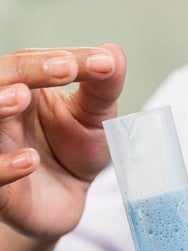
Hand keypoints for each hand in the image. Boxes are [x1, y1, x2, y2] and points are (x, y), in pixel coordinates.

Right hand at [0, 44, 125, 239]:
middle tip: (64, 69)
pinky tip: (29, 161)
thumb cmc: (74, 150)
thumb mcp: (96, 118)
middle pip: (0, 79)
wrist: (68, 199)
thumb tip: (114, 52)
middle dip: (26, 71)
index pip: (29, 62)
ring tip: (20, 98)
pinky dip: (4, 166)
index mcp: (22, 87)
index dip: (59, 58)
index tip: (101, 63)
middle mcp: (3, 114)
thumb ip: (103, 87)